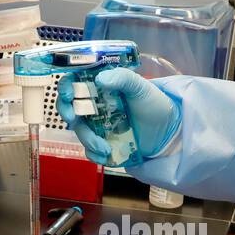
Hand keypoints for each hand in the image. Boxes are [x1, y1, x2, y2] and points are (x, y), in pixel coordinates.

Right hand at [56, 68, 179, 166]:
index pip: (74, 82)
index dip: (66, 87)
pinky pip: (90, 151)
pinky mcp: (103, 143)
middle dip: (67, 113)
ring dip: (88, 139)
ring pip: (80, 131)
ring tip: (105, 147)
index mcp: (100, 87)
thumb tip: (100, 78)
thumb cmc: (155, 104)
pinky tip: (107, 156)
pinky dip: (94, 155)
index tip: (69, 94)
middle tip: (74, 119)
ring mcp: (97, 125)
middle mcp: (95, 105)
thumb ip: (122, 78)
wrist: (169, 132)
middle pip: (69, 107)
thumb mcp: (141, 87)